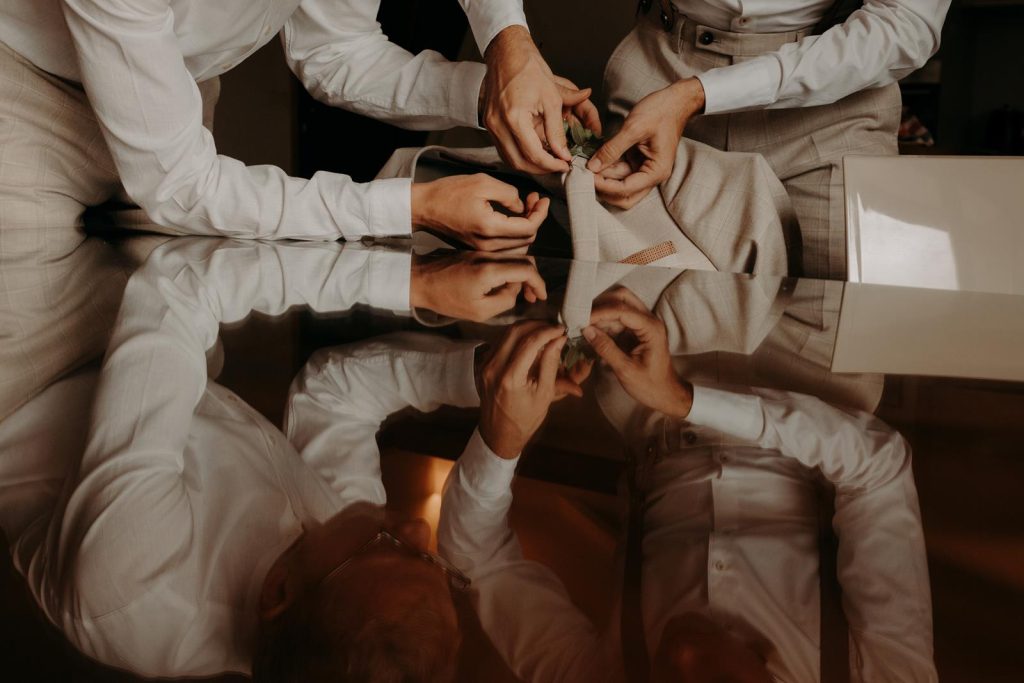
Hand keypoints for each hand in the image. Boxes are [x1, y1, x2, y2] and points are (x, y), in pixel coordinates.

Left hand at [410, 251, 546, 321]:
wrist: (419, 280)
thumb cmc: (445, 298)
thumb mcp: (478, 311)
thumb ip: (504, 300)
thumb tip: (516, 291)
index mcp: (490, 269)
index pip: (527, 270)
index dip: (539, 284)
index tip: (541, 296)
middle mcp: (489, 255)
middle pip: (525, 260)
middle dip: (534, 279)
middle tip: (534, 297)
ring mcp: (483, 252)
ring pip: (514, 257)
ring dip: (523, 273)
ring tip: (523, 292)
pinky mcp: (477, 253)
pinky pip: (502, 257)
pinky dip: (511, 269)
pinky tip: (508, 284)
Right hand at [411, 174, 548, 250]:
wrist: (423, 208)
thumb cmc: (447, 193)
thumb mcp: (482, 182)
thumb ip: (509, 194)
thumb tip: (521, 206)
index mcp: (490, 228)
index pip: (528, 228)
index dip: (541, 213)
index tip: (543, 200)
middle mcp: (488, 244)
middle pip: (527, 240)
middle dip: (535, 218)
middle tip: (533, 199)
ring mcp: (483, 249)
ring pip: (518, 245)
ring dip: (526, 226)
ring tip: (524, 206)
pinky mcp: (479, 249)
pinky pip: (506, 246)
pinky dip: (514, 233)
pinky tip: (512, 216)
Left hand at [476, 321, 578, 457]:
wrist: (499, 434)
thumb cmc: (525, 419)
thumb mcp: (545, 394)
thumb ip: (551, 364)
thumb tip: (559, 339)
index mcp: (510, 378)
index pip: (530, 342)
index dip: (548, 332)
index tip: (562, 330)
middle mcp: (493, 367)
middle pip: (515, 331)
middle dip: (536, 324)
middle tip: (553, 327)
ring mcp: (485, 365)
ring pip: (505, 334)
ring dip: (526, 328)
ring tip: (544, 331)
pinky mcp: (483, 365)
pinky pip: (500, 342)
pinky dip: (516, 337)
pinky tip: (530, 341)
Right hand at [482, 26, 601, 173]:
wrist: (507, 52)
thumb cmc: (528, 68)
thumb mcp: (551, 99)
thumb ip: (557, 131)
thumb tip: (563, 153)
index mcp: (514, 118)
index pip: (534, 154)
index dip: (552, 164)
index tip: (565, 164)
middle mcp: (498, 125)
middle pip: (519, 163)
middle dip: (541, 169)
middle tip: (558, 166)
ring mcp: (491, 126)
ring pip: (510, 159)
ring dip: (529, 164)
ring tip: (548, 160)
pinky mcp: (489, 124)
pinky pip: (504, 148)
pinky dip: (519, 154)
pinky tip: (534, 150)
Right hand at [582, 288, 692, 417]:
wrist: (666, 395)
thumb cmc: (650, 386)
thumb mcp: (625, 370)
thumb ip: (606, 348)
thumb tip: (586, 330)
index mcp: (651, 328)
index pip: (622, 309)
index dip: (600, 312)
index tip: (581, 320)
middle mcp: (649, 320)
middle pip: (623, 297)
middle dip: (601, 304)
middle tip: (582, 317)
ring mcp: (643, 324)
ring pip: (619, 305)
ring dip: (601, 313)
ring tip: (583, 326)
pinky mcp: (636, 331)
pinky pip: (618, 318)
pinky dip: (604, 322)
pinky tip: (592, 332)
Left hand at [586, 78, 704, 208]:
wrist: (675, 100)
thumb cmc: (661, 111)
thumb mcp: (634, 128)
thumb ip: (612, 149)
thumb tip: (593, 166)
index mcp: (656, 171)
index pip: (625, 189)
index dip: (604, 186)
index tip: (586, 176)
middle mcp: (651, 175)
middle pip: (624, 196)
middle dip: (604, 189)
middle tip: (585, 176)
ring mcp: (644, 169)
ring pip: (619, 184)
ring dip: (603, 178)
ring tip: (585, 166)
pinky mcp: (637, 161)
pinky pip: (619, 171)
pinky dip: (606, 168)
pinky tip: (593, 160)